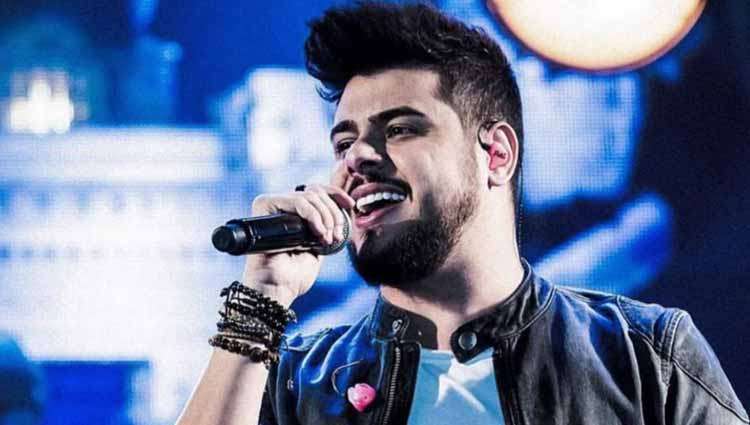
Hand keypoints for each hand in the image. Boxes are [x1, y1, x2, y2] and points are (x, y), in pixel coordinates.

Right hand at [242, 184, 354, 307]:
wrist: (277, 289)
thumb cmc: (295, 275)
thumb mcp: (319, 246)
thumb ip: (327, 228)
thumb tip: (345, 207)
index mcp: (293, 213)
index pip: (316, 189)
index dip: (335, 194)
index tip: (351, 205)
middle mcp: (281, 206)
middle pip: (316, 192)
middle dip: (333, 213)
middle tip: (336, 236)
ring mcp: (272, 205)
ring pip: (309, 196)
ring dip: (325, 217)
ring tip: (327, 239)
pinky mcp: (265, 206)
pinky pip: (298, 201)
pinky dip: (313, 215)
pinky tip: (319, 233)